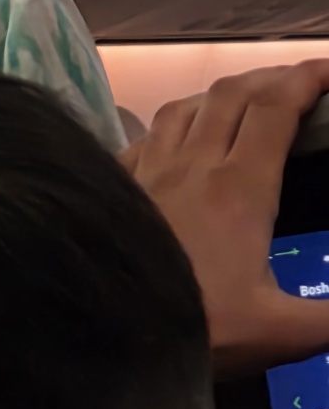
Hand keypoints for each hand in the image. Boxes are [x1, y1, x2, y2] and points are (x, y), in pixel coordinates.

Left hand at [122, 60, 328, 378]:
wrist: (100, 330)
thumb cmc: (199, 326)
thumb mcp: (282, 331)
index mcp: (239, 188)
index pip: (275, 109)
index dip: (306, 79)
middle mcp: (191, 164)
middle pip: (232, 95)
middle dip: (271, 77)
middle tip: (300, 82)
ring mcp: (147, 169)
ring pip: (184, 106)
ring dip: (221, 94)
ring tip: (245, 101)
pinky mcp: (116, 183)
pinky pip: (146, 133)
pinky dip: (173, 121)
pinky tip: (176, 138)